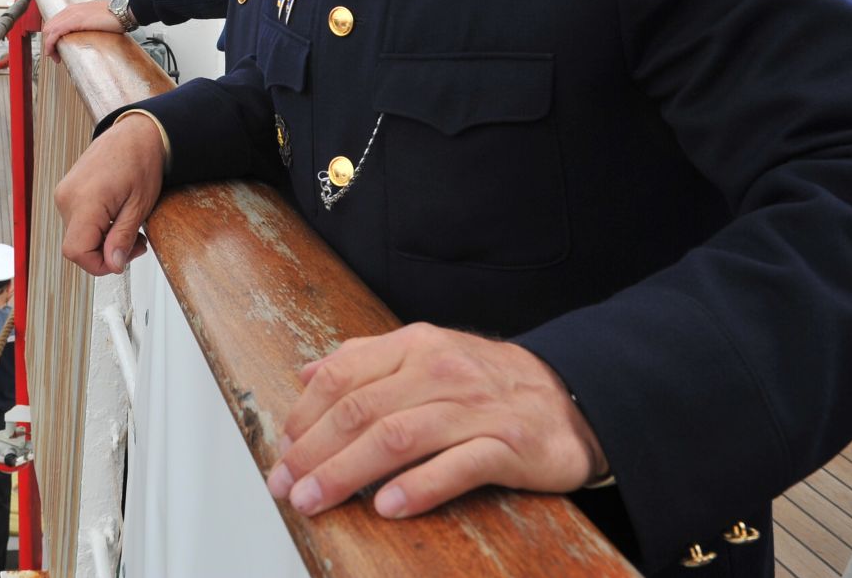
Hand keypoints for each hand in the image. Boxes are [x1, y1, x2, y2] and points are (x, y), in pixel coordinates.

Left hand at [40, 0, 125, 60]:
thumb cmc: (115, 16)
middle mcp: (70, 10)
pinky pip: (55, 33)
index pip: (55, 22)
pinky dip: (50, 44)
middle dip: (48, 42)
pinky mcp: (74, 21)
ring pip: (49, 30)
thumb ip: (88, 25)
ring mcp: (72, 14)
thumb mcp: (96, 19)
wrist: (123, 11)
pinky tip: (53, 53)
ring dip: (49, 45)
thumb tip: (87, 36)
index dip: (52, 36)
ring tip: (56, 57)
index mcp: (75, 9)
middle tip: (55, 55)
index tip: (57, 48)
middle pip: (49, 26)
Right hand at [52, 113, 163, 275]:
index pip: (76, 251)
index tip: (122, 259)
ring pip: (77, 235)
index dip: (99, 264)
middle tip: (136, 242)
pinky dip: (96, 227)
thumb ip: (123, 237)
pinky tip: (115, 216)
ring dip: (102, 240)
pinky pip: (76, 221)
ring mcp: (64, 193)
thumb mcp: (139, 205)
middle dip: (106, 252)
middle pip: (76, 246)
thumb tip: (113, 265)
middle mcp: (67, 197)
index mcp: (85, 200)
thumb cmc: (141, 161)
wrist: (135, 133)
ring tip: (127, 225)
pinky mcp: (67, 191)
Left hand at [263, 324, 605, 520]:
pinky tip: (387, 506)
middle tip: (286, 486)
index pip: (344, 376)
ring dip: (347, 473)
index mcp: (416, 346)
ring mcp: (475, 408)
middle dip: (314, 452)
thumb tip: (308, 373)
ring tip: (317, 501)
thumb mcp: (426, 355)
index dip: (305, 416)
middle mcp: (441, 370)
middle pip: (362, 410)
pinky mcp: (507, 446)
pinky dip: (418, 487)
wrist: (570, 398)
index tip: (281, 451)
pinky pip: (456, 466)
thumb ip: (367, 360)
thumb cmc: (487, 383)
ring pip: (398, 438)